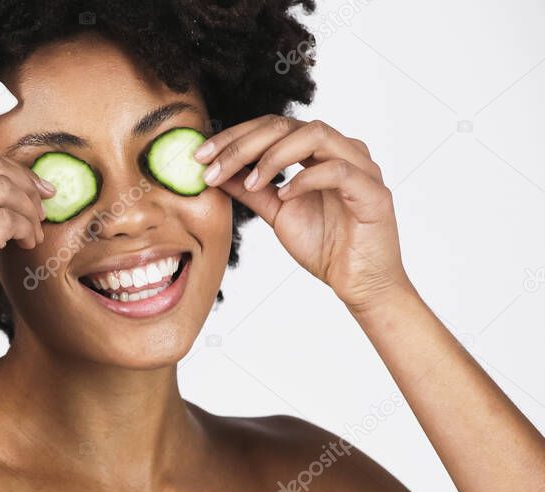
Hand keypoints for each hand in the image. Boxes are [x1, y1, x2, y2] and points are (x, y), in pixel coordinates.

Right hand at [0, 150, 54, 364]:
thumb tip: (1, 199)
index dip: (13, 170)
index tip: (34, 188)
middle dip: (27, 184)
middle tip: (42, 209)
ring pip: (2, 190)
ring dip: (29, 210)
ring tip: (32, 234)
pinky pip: (4, 221)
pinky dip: (24, 229)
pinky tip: (22, 245)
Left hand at [194, 115, 415, 312]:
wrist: (357, 283)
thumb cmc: (325, 246)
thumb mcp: (276, 212)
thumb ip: (251, 189)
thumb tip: (216, 172)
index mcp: (319, 153)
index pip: (273, 127)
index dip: (234, 137)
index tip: (200, 155)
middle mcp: (341, 151)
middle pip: (288, 125)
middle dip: (243, 143)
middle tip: (212, 165)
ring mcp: (361, 168)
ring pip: (315, 135)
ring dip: (274, 155)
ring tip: (250, 181)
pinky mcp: (373, 192)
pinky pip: (338, 171)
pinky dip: (305, 179)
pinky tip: (284, 195)